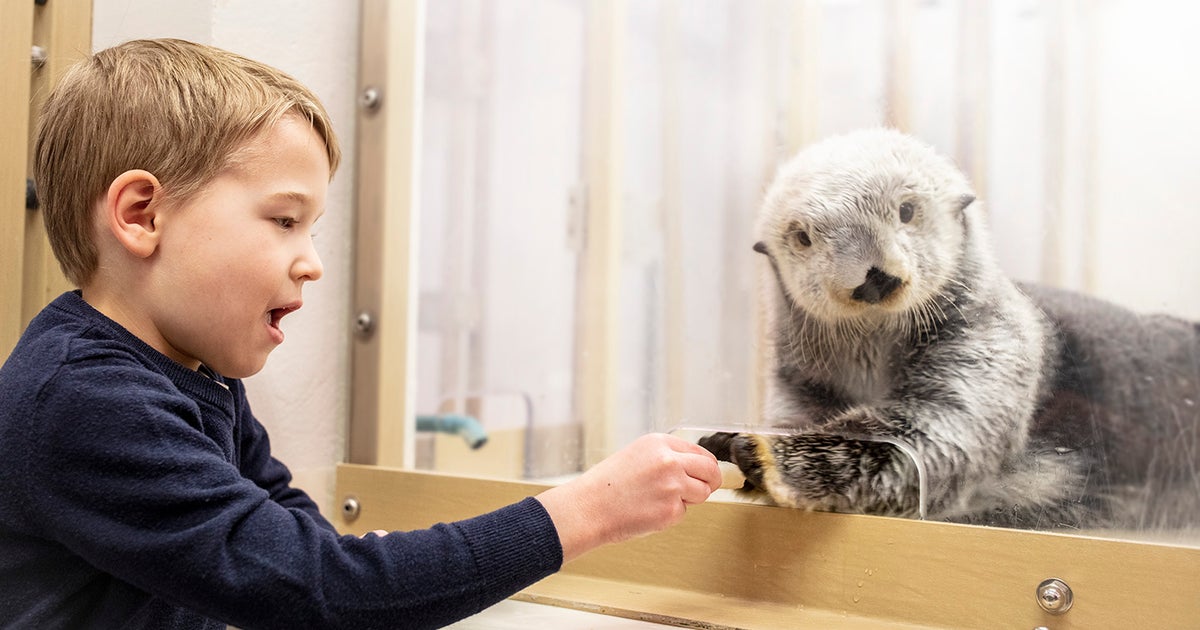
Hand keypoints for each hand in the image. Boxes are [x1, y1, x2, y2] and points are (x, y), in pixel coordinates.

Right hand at [535, 433, 720, 561]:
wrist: (588, 508)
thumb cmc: (606, 485)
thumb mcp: (636, 456)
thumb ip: (666, 457)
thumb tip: (695, 468)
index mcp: (659, 443)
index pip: (700, 452)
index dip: (705, 466)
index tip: (706, 474)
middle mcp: (669, 461)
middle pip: (710, 471)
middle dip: (710, 482)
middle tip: (702, 490)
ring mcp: (672, 485)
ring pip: (702, 493)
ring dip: (689, 500)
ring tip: (660, 500)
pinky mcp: (671, 510)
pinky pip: (683, 512)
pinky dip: (670, 515)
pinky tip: (649, 511)